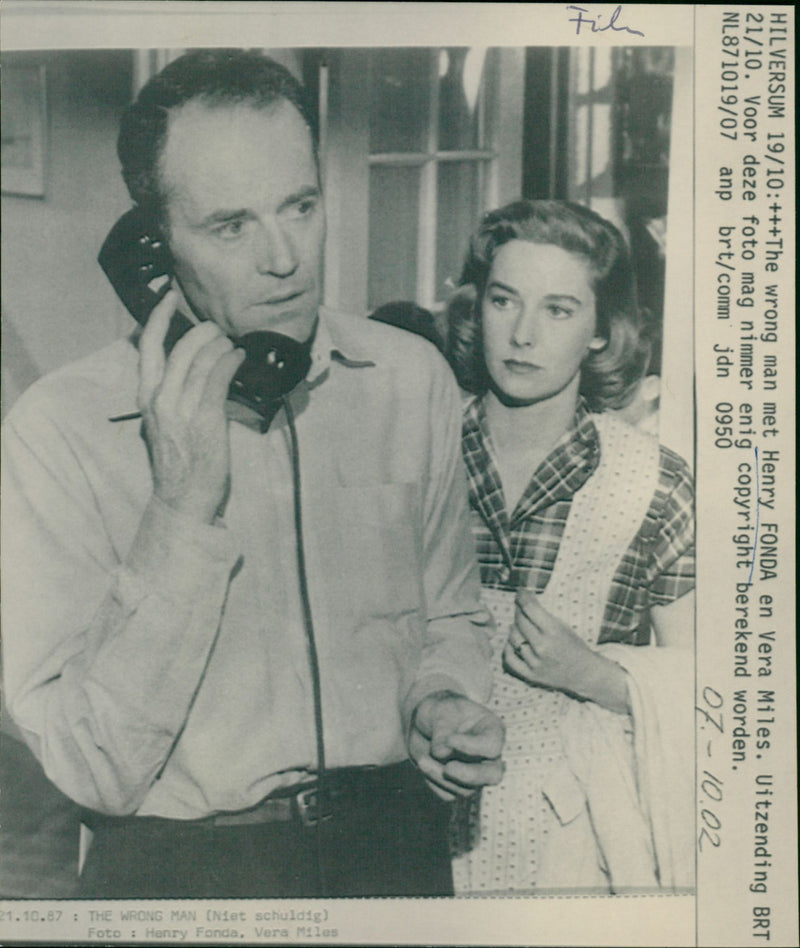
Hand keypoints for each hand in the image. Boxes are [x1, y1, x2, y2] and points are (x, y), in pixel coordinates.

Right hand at [138, 290, 244, 523]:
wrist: (183, 497)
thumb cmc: (179, 459)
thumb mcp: (163, 420)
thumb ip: (172, 392)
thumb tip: (192, 364)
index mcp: (147, 396)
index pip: (147, 346)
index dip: (160, 317)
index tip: (171, 296)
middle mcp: (161, 398)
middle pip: (183, 347)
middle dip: (206, 331)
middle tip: (220, 330)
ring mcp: (182, 408)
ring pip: (204, 359)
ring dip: (223, 346)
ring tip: (234, 346)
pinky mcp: (206, 417)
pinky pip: (220, 377)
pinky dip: (232, 362)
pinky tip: (240, 359)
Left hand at [409, 691, 504, 800]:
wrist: (425, 724)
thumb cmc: (439, 712)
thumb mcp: (440, 712)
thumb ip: (443, 729)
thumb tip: (441, 754)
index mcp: (492, 731)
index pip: (492, 745)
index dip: (473, 746)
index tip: (450, 740)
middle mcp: (489, 756)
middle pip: (492, 776)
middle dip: (469, 775)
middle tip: (448, 769)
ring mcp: (475, 774)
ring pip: (466, 789)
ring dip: (440, 776)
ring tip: (422, 759)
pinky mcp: (458, 787)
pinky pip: (448, 794)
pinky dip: (433, 782)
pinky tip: (424, 763)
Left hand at [504, 592, 629, 713]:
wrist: (584, 674)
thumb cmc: (574, 646)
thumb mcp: (563, 626)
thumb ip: (543, 615)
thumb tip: (522, 600)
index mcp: (553, 631)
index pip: (529, 608)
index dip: (522, 596)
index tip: (520, 592)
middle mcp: (542, 647)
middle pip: (519, 621)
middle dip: (519, 610)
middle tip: (521, 607)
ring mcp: (535, 662)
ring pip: (513, 637)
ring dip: (514, 628)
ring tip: (520, 626)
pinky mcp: (530, 675)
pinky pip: (509, 658)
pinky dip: (508, 647)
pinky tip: (513, 642)